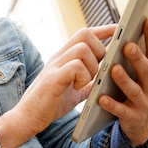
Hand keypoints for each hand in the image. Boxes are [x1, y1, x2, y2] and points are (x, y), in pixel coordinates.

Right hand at [0, 25, 115, 147]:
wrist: (27, 118)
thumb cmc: (48, 104)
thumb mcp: (73, 92)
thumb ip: (86, 84)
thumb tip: (103, 81)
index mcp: (64, 57)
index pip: (85, 33)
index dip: (104, 29)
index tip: (120, 29)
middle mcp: (59, 57)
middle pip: (85, 34)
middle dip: (99, 49)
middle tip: (98, 70)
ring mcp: (55, 66)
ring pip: (82, 49)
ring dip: (92, 66)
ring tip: (86, 82)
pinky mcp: (53, 78)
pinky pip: (75, 66)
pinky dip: (83, 76)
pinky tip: (77, 87)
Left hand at [99, 18, 147, 145]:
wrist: (144, 128)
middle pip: (147, 71)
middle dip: (138, 58)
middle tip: (127, 45)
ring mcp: (144, 104)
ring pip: (134, 91)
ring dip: (124, 80)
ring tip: (114, 69)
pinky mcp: (132, 118)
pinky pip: (121, 111)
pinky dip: (112, 105)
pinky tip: (101, 98)